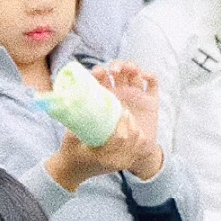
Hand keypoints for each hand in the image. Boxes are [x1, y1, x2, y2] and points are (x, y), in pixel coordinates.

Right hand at [45, 112, 146, 191]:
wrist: (72, 172)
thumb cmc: (70, 152)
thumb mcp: (71, 138)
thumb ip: (79, 122)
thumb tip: (86, 100)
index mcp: (103, 157)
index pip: (121, 138)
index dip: (124, 122)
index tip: (122, 109)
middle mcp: (116, 162)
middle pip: (134, 138)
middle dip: (131, 122)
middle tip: (124, 112)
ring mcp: (123, 164)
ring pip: (140, 142)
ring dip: (135, 128)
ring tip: (127, 120)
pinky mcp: (127, 163)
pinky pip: (140, 147)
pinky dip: (138, 136)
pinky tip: (130, 128)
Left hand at [92, 61, 163, 179]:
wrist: (130, 155)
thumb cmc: (108, 144)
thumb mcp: (92, 134)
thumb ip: (82, 125)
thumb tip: (66, 117)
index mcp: (105, 97)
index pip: (101, 77)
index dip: (100, 71)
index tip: (98, 73)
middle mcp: (121, 92)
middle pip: (118, 70)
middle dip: (116, 65)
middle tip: (113, 71)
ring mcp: (136, 95)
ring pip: (134, 73)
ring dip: (131, 66)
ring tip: (128, 70)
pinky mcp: (150, 101)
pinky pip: (153, 83)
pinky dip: (150, 76)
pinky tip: (144, 75)